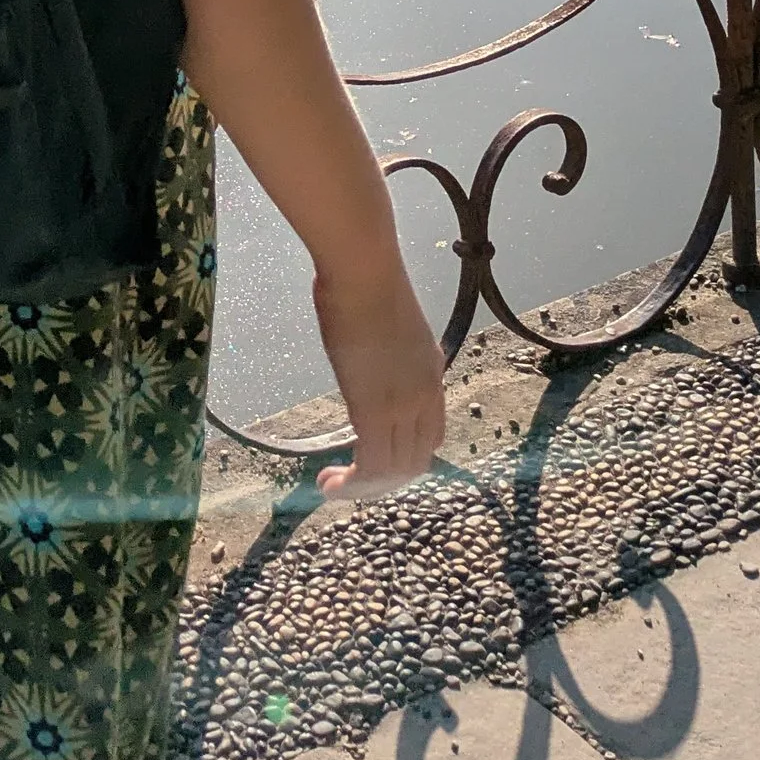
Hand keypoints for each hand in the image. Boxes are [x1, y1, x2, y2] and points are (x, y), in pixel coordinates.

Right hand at [311, 250, 446, 494]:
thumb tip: (367, 356)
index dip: (405, 456)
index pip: (431, 437)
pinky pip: (370, 465)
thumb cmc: (365, 284)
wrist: (364, 271)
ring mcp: (403, 405)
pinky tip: (327, 482)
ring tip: (332, 486)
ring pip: (394, 470)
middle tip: (349, 480)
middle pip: (415, 461)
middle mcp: (426, 396)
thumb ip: (387, 355)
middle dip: (383, 480)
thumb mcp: (390, 327)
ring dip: (363, 488)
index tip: (372, 456)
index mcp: (432, 374)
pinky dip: (352, 484)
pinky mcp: (374, 410)